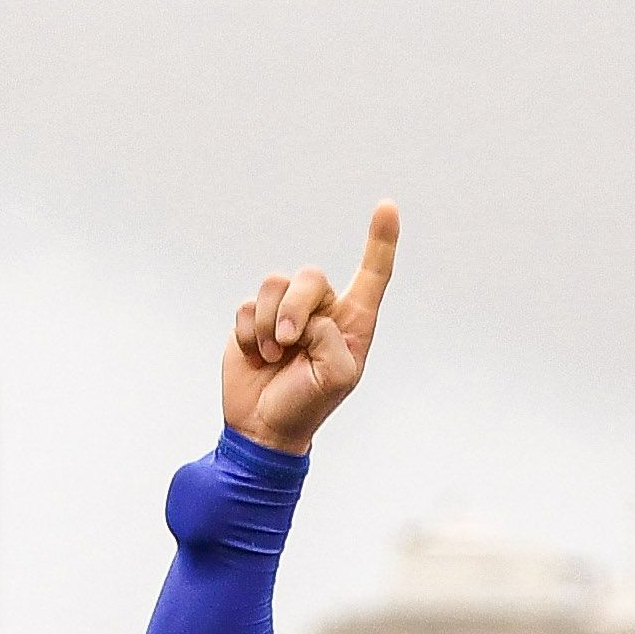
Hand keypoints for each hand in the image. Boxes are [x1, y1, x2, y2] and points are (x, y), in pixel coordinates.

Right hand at [225, 203, 396, 454]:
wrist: (263, 426)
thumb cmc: (308, 404)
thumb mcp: (337, 376)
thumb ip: (330, 337)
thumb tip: (303, 316)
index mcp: (352, 323)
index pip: (372, 274)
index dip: (381, 241)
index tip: (387, 207)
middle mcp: (322, 310)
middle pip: (311, 276)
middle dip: (295, 308)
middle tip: (288, 344)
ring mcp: (286, 312)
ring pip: (274, 285)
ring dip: (269, 325)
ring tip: (272, 356)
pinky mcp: (255, 318)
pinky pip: (247, 305)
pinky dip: (250, 334)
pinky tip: (256, 356)